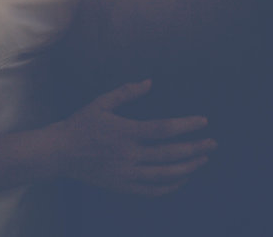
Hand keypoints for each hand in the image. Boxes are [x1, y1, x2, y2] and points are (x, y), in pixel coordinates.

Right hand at [50, 80, 215, 195]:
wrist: (60, 153)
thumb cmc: (81, 124)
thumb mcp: (101, 102)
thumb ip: (127, 92)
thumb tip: (150, 82)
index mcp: (125, 131)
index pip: (163, 129)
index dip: (186, 126)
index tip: (203, 121)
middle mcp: (128, 154)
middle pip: (170, 154)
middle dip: (195, 149)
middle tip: (212, 143)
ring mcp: (126, 173)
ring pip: (165, 175)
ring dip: (188, 168)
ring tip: (202, 160)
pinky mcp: (123, 186)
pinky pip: (153, 191)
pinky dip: (171, 186)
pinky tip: (182, 177)